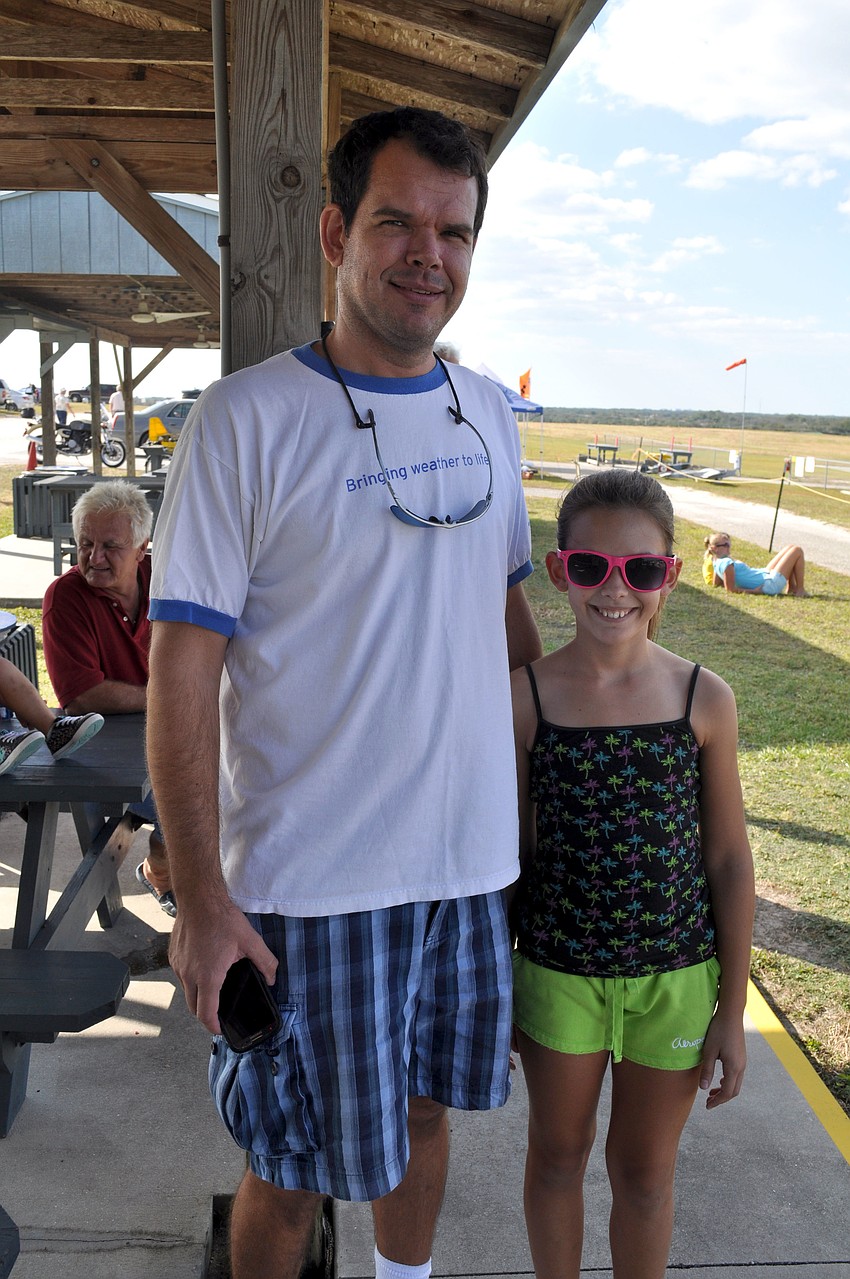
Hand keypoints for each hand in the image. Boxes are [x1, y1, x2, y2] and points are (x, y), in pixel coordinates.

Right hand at [168, 898, 277, 1034]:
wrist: (198, 898)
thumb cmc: (222, 918)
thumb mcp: (251, 940)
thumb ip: (265, 962)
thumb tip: (272, 978)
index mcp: (208, 976)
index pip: (206, 1014)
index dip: (214, 1026)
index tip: (221, 1029)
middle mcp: (189, 975)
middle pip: (194, 1008)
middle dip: (206, 1015)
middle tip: (219, 1013)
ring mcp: (178, 966)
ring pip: (186, 991)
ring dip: (198, 996)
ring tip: (214, 989)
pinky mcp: (173, 956)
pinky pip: (181, 976)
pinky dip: (191, 980)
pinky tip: (204, 968)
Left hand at [699, 1010, 746, 1108]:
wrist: (731, 1014)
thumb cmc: (718, 1030)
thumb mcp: (709, 1051)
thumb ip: (707, 1070)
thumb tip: (703, 1088)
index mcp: (734, 1067)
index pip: (727, 1092)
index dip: (717, 1101)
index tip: (707, 1106)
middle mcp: (741, 1067)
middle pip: (734, 1091)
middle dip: (722, 1098)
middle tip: (708, 1102)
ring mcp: (743, 1062)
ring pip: (736, 1083)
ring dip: (725, 1090)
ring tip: (711, 1092)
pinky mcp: (741, 1056)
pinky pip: (737, 1075)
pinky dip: (728, 1082)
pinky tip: (719, 1079)